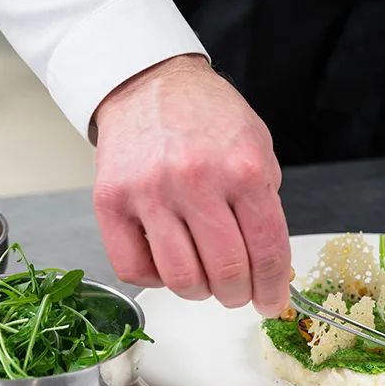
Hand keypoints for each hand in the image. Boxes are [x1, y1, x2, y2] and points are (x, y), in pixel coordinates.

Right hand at [92, 54, 291, 315]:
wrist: (149, 83)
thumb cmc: (207, 117)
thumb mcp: (257, 148)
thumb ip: (265, 205)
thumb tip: (271, 267)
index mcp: (243, 169)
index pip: (267, 252)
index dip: (273, 289)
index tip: (271, 302)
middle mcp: (196, 181)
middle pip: (227, 273)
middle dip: (238, 295)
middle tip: (237, 292)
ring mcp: (149, 192)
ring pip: (182, 279)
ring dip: (199, 291)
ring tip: (204, 279)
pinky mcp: (111, 201)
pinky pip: (134, 269)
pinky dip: (156, 279)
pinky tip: (168, 261)